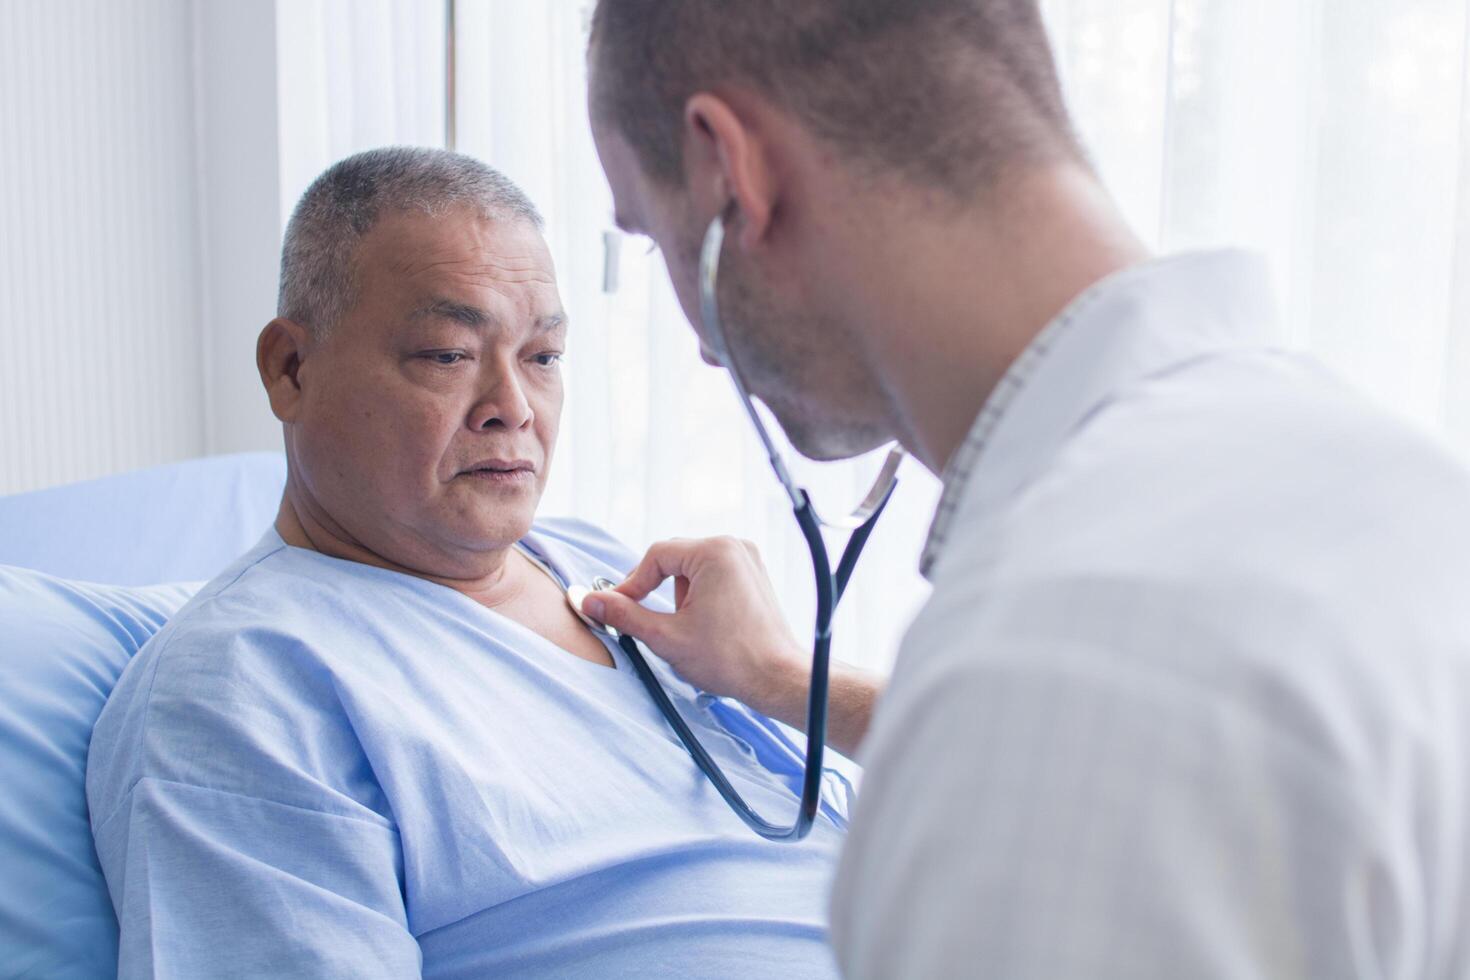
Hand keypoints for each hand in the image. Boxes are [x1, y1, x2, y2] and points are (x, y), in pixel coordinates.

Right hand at [579, 536, 807, 713]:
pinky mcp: (753, 576)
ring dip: (680, 596)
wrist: (777, 678)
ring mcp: (747, 559)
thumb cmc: (731, 659)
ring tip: (690, 630)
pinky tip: (707, 626)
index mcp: (714, 552)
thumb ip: (625, 615)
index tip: (616, 608)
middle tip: (645, 621)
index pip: (656, 556)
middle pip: (674, 558)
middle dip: (656, 590)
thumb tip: (590, 601)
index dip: (631, 583)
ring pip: (692, 569)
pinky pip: (712, 576)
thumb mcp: (667, 637)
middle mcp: (733, 547)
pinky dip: (699, 597)